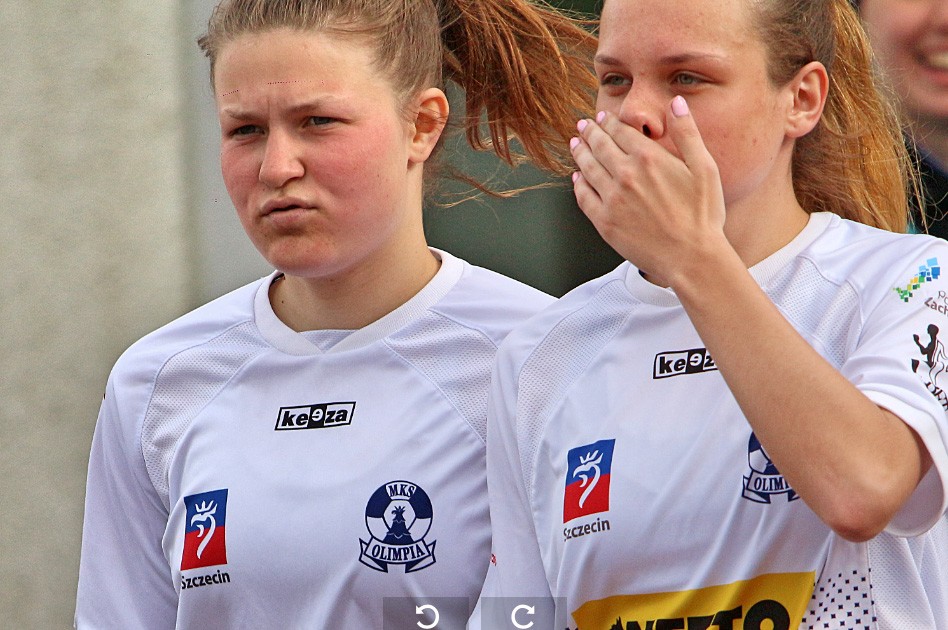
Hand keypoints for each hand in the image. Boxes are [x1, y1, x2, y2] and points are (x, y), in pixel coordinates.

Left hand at [570, 96, 727, 286]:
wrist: (692, 258)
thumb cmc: (703, 216)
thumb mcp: (705, 168)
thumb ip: (688, 133)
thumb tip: (676, 103)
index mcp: (649, 158)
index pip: (620, 131)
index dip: (609, 122)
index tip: (603, 118)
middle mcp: (626, 175)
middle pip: (600, 146)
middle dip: (590, 132)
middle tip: (583, 125)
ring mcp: (612, 199)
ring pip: (587, 168)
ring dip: (579, 152)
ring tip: (575, 143)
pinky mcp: (604, 222)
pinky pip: (584, 197)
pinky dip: (578, 184)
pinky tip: (577, 177)